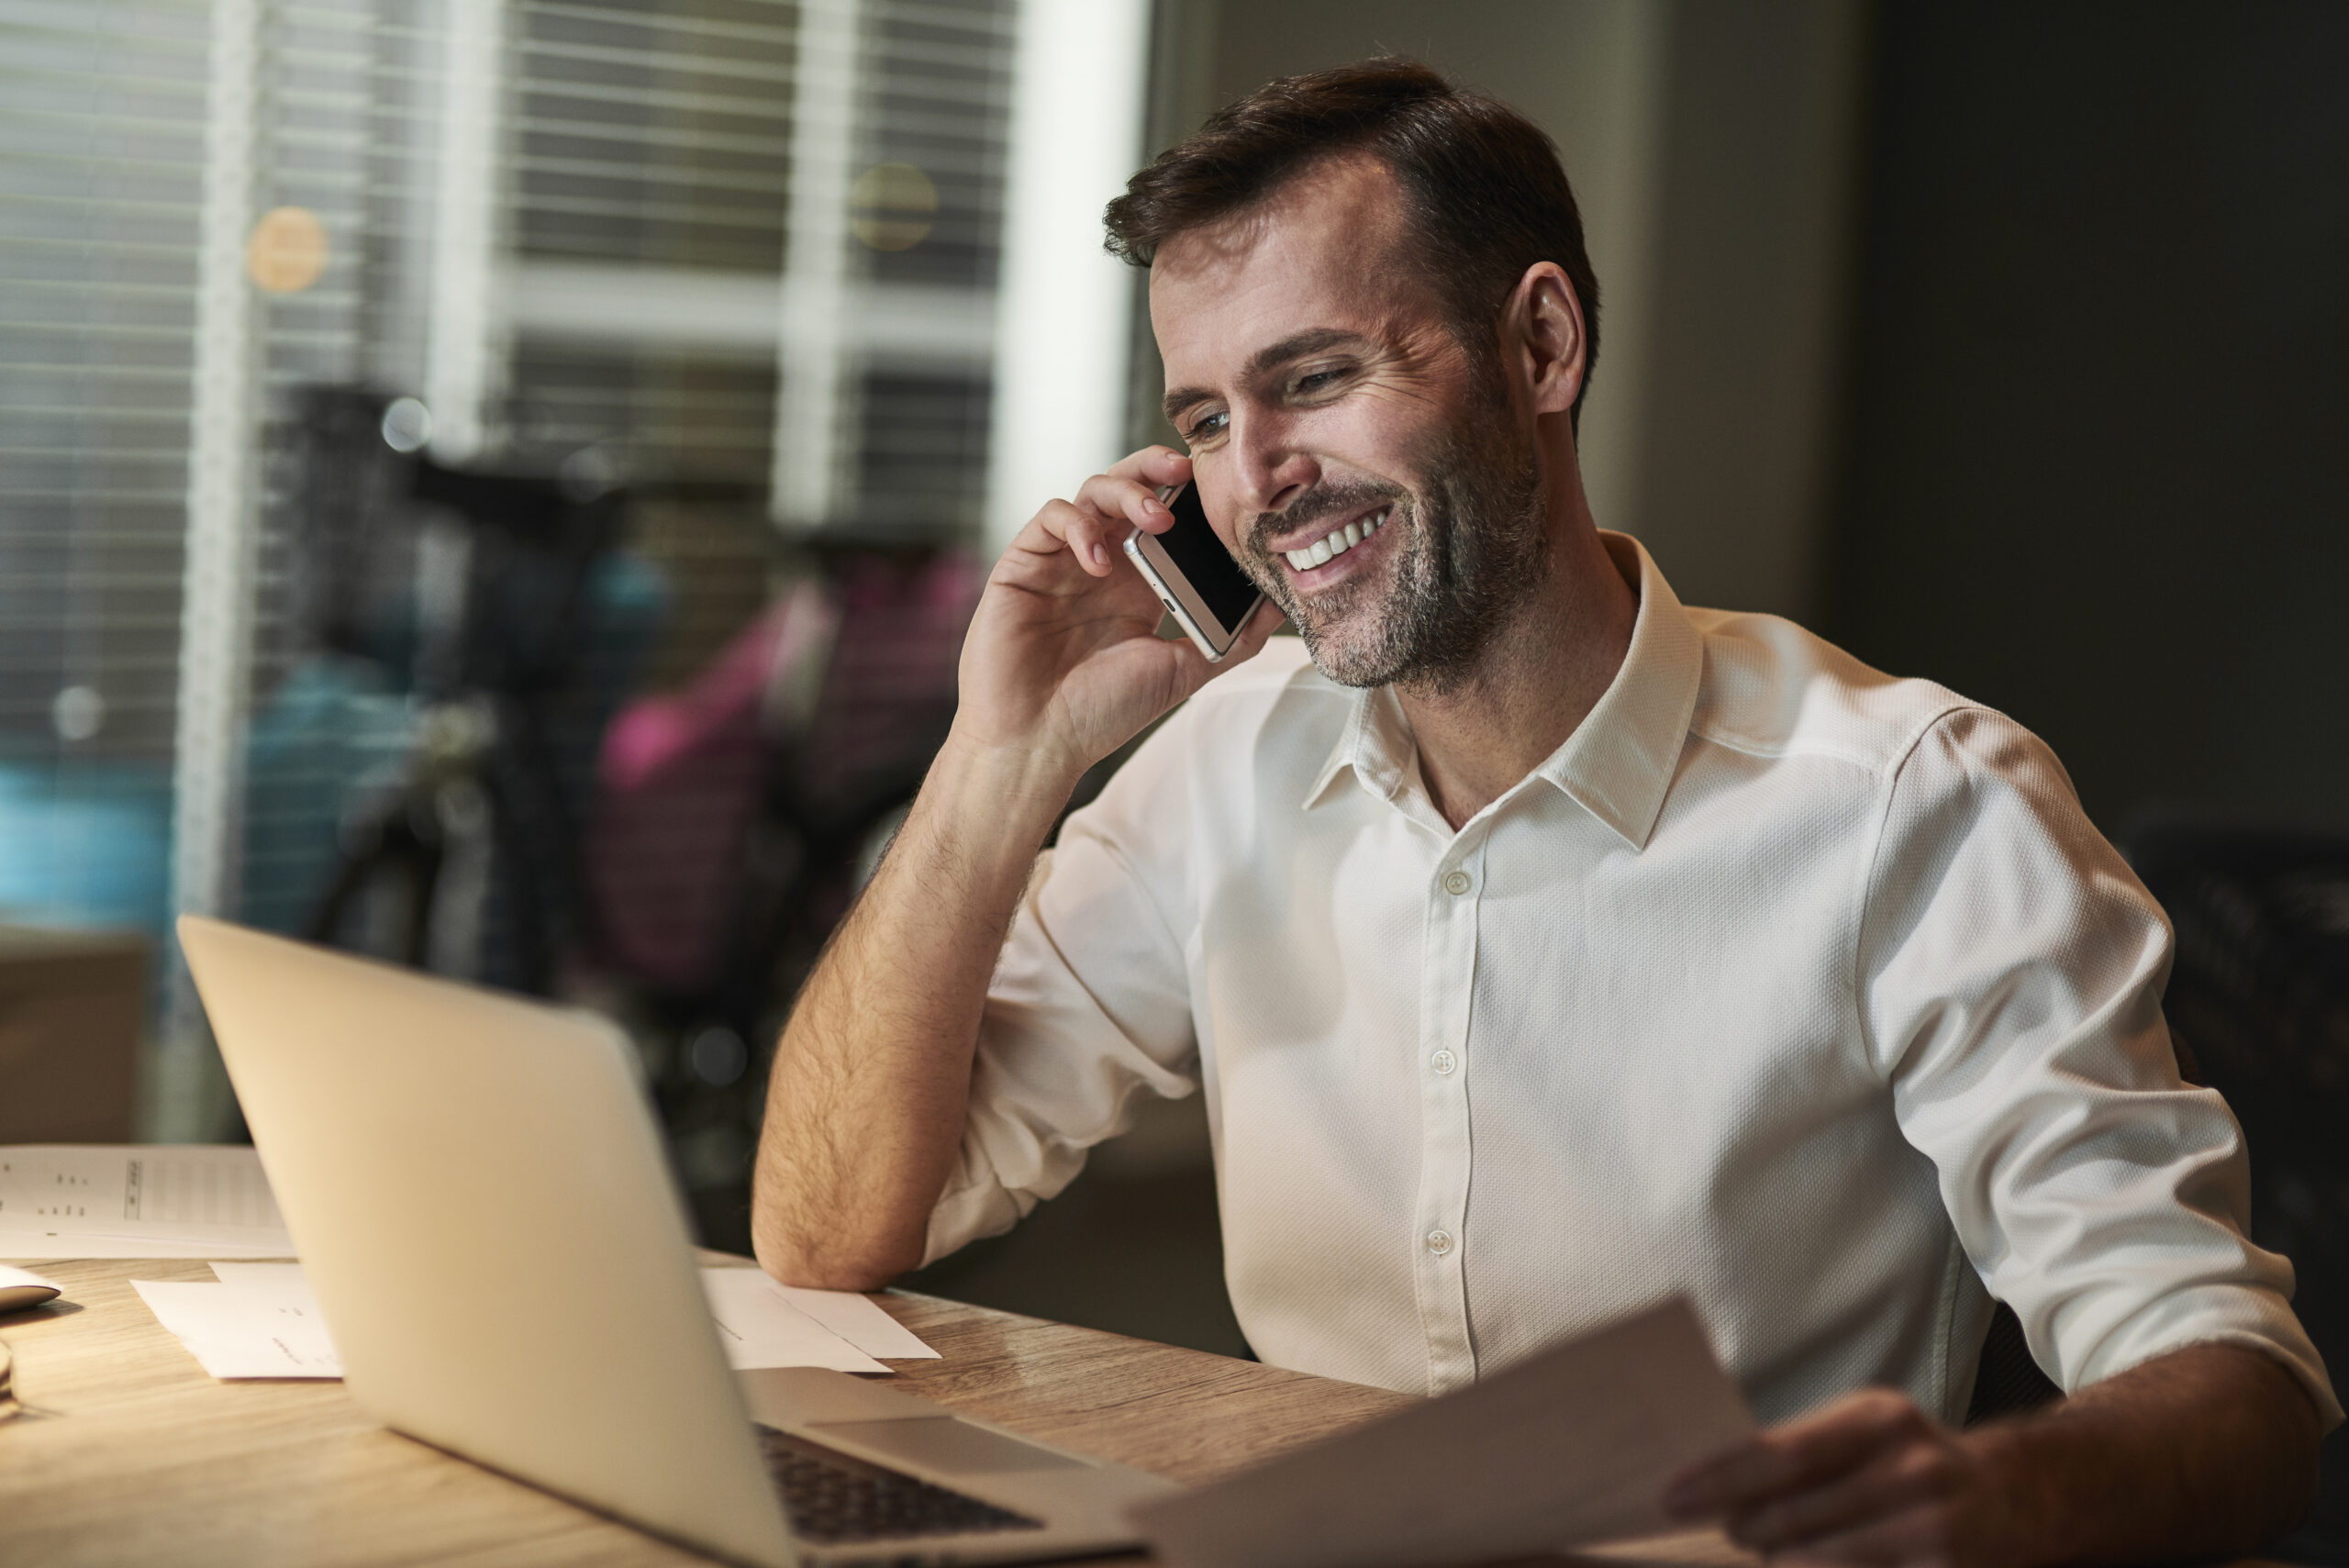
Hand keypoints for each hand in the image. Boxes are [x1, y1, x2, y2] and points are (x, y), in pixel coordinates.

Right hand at [952, 444, 1279, 788]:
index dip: (1186, 493)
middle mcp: (1100, 564)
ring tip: (1156, 517)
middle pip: (1126, 488)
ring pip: (1091, 492)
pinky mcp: (1023, 565)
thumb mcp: (1182, 670)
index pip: (1163, 515)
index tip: (1219, 488)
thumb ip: (1232, 639)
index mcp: (1137, 582)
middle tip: (1186, 471)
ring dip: (1126, 492)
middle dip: (1155, 469)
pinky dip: (1079, 526)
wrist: (1038, 743)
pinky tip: (1099, 562)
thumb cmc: (1102, 713)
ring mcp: (1061, 561)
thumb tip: (1279, 606)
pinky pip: (1051, 518)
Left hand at [1662, 1389, 2019, 1565]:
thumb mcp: (1865, 1435)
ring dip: (1781, 1561)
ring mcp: (1933, 1522)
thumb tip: (1716, 1488)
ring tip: (1770, 1552)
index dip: (1721, 1479)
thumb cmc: (1912, 1464)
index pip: (1781, 1452)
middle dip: (1747, 1530)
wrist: (2020, 1494)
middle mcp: (1908, 1465)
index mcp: (1876, 1419)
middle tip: (1730, 1532)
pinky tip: (1803, 1564)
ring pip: (1822, 1558)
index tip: (1672, 1497)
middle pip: (1796, 1514)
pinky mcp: (1949, 1567)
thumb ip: (1802, 1454)